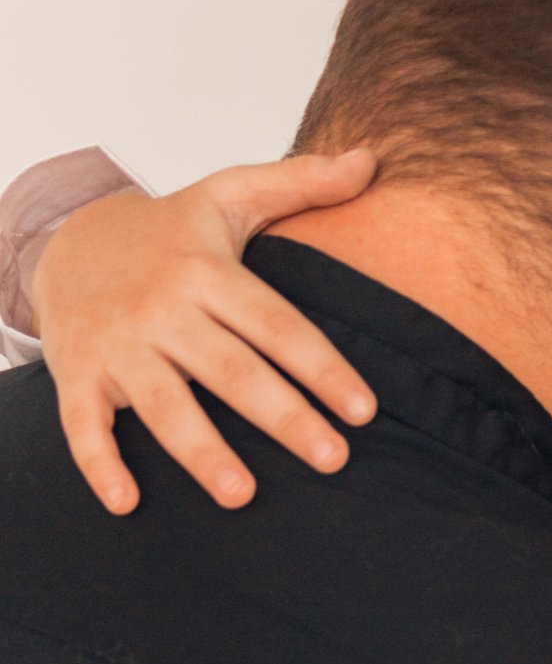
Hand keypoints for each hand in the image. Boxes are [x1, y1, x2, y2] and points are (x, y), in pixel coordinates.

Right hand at [31, 149, 380, 515]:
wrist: (68, 239)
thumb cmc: (168, 232)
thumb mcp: (228, 195)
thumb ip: (301, 183)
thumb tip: (372, 159)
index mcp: (205, 270)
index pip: (276, 323)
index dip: (321, 366)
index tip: (364, 410)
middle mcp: (162, 308)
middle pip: (229, 369)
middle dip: (282, 416)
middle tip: (332, 460)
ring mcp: (118, 344)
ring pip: (163, 404)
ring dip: (200, 452)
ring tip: (243, 496)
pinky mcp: (78, 374)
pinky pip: (85, 425)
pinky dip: (100, 465)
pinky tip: (127, 504)